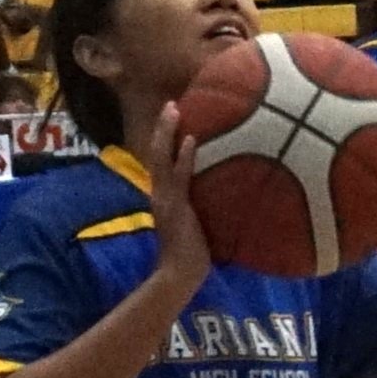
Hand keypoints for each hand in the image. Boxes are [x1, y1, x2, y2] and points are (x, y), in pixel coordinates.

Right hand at [140, 100, 210, 299]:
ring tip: (173, 108)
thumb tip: (220, 194)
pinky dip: (184, 157)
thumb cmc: (191, 254)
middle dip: (163, 127)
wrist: (178, 274)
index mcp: (163, 196)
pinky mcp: (175, 206)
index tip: (173, 118)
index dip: (164, 140)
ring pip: (161, 158)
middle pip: (156, 152)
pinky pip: (179, 176)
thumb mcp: (193, 223)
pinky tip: (191, 139)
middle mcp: (160, 193)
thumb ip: (198, 207)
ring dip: (167, 132)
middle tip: (171, 104)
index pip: (161, 161)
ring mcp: (166, 198)